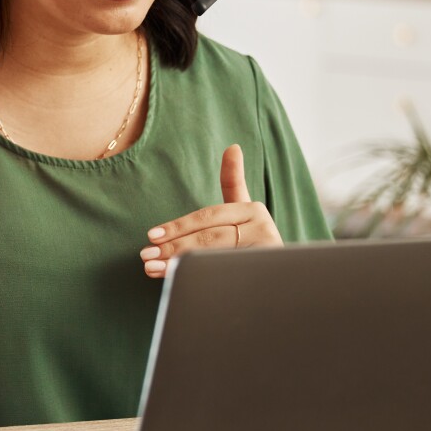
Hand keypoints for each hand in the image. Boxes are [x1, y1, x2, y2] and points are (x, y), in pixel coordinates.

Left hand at [139, 144, 281, 277]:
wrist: (285, 278)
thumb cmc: (255, 243)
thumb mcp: (243, 213)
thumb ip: (234, 183)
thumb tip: (233, 147)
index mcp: (253, 210)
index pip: (207, 217)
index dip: (178, 226)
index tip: (151, 234)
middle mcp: (263, 228)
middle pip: (208, 238)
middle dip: (173, 247)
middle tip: (145, 254)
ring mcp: (266, 252)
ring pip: (213, 258)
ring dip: (178, 265)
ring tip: (152, 268)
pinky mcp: (265, 273)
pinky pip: (223, 276)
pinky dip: (198, 280)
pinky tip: (177, 283)